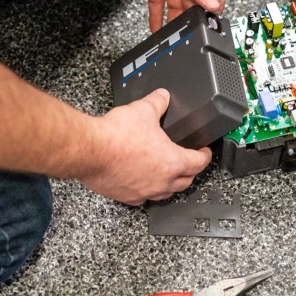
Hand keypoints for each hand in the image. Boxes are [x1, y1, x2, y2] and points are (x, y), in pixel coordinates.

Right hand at [79, 89, 212, 204]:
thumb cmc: (116, 136)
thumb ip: (157, 102)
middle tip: (190, 162)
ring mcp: (144, 191)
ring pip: (166, 193)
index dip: (205, 155)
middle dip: (190, 171)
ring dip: (171, 184)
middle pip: (186, 181)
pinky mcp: (126, 196)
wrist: (91, 150)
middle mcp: (161, 181)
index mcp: (172, 161)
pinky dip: (147, 190)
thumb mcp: (143, 110)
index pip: (198, 162)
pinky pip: (143, 198)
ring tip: (169, 174)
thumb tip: (162, 96)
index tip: (205, 152)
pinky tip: (142, 183)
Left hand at [110, 0, 225, 30]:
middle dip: (193, 21)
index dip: (215, 11)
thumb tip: (213, 3)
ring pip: (177, 9)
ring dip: (175, 23)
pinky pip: (159, 7)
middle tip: (189, 36)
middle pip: (194, 6)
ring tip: (173, 38)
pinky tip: (156, 29)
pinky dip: (158, 19)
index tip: (212, 27)